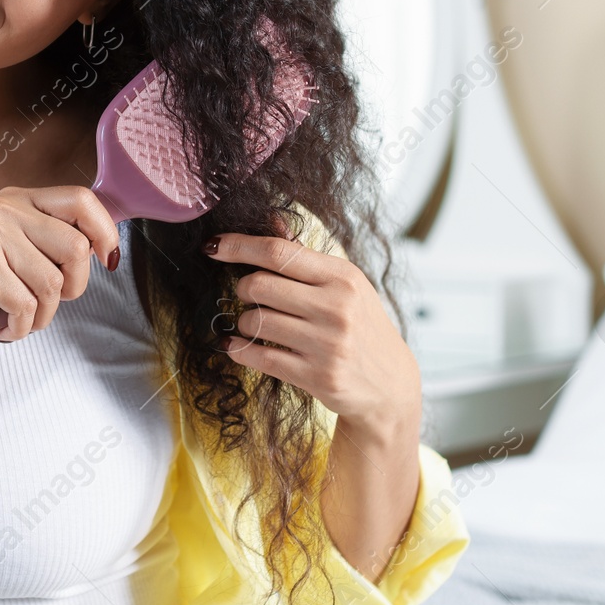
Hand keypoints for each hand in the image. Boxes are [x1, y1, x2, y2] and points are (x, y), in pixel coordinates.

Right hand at [0, 186, 119, 353]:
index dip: (105, 231)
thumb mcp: (19, 253)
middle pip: (77, 248)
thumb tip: (107, 246)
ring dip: (42, 316)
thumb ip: (54, 242)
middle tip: (44, 301)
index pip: (81, 200)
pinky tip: (2, 325)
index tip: (107, 259)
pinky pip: (28, 306)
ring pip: (54, 284)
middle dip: (72, 288)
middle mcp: (4, 209)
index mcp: (18, 199)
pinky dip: (21, 328)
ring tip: (17, 316)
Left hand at [203, 217, 420, 437]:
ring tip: (254, 324)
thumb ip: (305, 256)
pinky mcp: (318, 377)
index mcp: (343, 277)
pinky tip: (236, 345)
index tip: (213, 246)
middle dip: (242, 289)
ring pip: (256, 321)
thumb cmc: (362, 327)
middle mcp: (337, 308)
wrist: (390, 385)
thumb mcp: (345, 286)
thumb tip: (271, 220)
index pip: (279, 252)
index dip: (239, 246)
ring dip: (243, 322)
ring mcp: (327, 344)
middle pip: (259, 285)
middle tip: (248, 295)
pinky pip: (259, 357)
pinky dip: (239, 349)